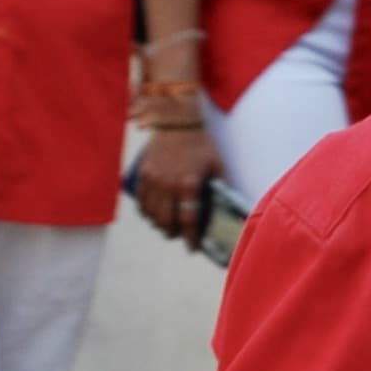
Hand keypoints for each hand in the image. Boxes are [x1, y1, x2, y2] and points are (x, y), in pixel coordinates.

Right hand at [132, 124, 219, 238]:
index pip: (188, 219)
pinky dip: (145, 212)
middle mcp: (168, 183)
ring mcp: (152, 178)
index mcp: (188, 183)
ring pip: (151, 213)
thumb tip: (230, 210)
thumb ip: (221, 188)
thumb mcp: (218, 165)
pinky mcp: (142, 173)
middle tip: (179, 236)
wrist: (176, 121)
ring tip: (167, 227)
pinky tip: (152, 215)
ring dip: (158, 224)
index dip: (190, 237)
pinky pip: (140, 200)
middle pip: (166, 220)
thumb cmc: (201, 144)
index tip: (192, 248)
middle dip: (173, 232)